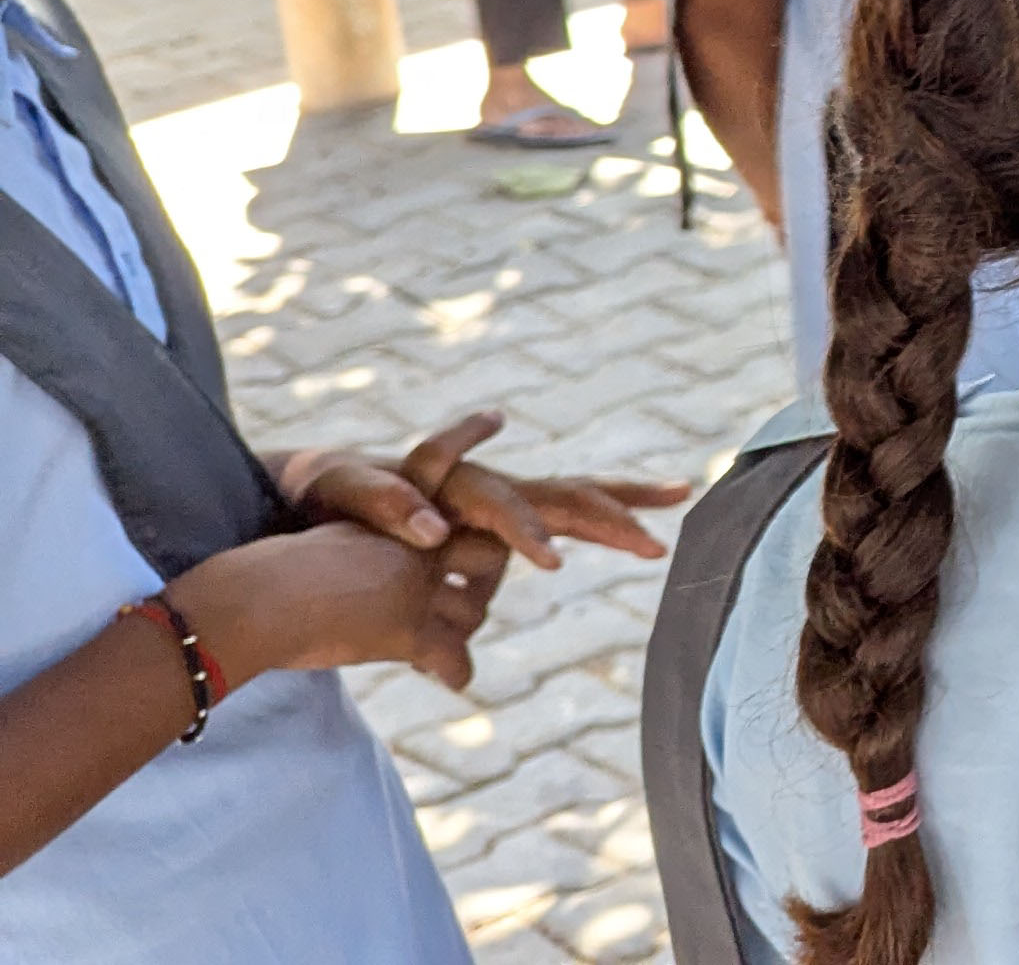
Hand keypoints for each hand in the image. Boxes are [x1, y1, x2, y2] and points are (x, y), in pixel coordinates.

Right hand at [168, 521, 497, 691]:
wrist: (248, 601)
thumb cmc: (266, 578)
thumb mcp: (327, 549)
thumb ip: (359, 555)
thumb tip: (362, 582)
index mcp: (395, 516)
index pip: (461, 521)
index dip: (467, 547)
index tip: (458, 569)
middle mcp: (415, 545)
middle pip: (488, 559)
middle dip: (480, 584)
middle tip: (463, 609)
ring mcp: (416, 586)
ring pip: (474, 610)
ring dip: (464, 630)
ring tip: (449, 645)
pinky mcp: (406, 630)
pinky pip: (453, 656)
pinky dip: (456, 672)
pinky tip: (454, 681)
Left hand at [292, 413, 687, 572]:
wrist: (312, 485)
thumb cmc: (321, 486)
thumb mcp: (337, 486)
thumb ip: (382, 500)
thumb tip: (433, 530)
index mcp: (454, 480)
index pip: (506, 506)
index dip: (530, 532)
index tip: (553, 565)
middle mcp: (488, 485)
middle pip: (563, 492)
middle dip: (613, 511)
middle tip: (659, 537)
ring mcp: (496, 500)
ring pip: (572, 498)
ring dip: (622, 504)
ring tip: (677, 498)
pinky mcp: (492, 520)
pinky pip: (556, 517)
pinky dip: (597, 518)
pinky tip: (629, 526)